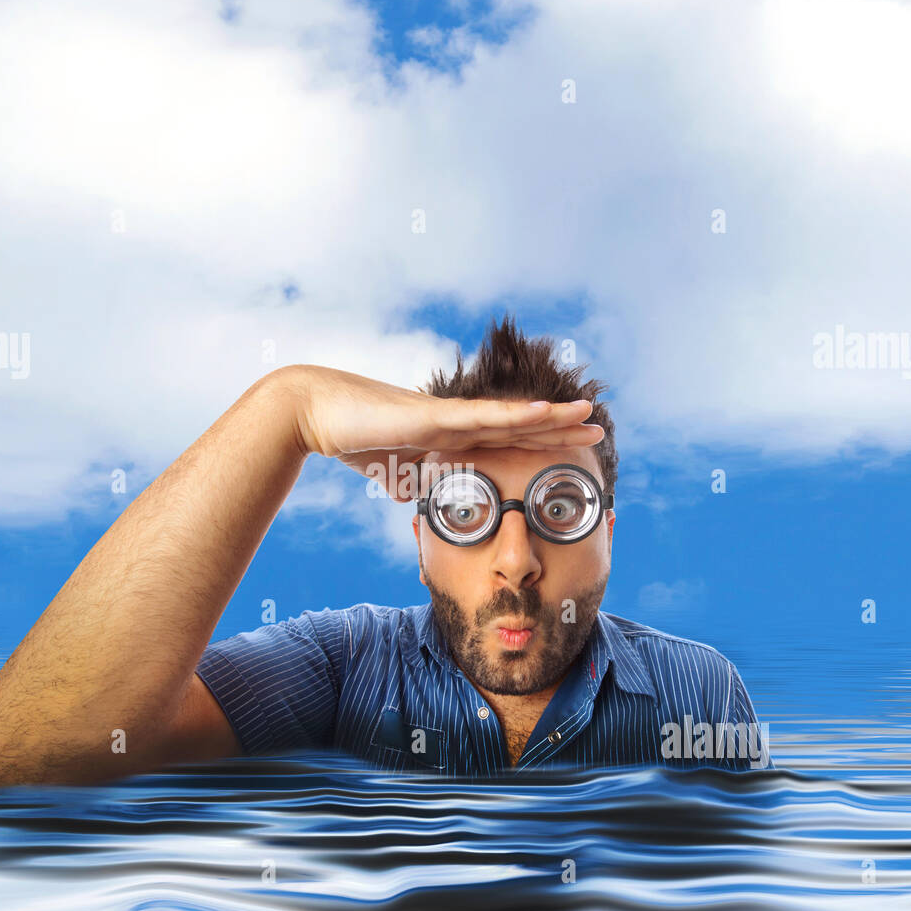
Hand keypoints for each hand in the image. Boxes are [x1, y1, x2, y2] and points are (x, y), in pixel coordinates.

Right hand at [281, 364, 603, 500]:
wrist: (316, 413)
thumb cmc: (350, 436)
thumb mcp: (390, 469)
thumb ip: (409, 479)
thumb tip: (414, 497)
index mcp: (448, 434)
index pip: (504, 438)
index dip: (538, 438)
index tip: (570, 441)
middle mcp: (454, 421)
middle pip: (516, 425)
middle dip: (557, 427)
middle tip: (595, 424)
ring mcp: (446, 416)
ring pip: (508, 418)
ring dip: (548, 418)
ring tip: (585, 414)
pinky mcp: (431, 416)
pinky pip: (480, 418)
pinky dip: (513, 416)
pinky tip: (542, 413)